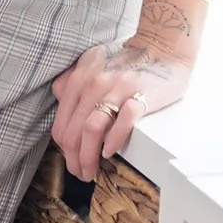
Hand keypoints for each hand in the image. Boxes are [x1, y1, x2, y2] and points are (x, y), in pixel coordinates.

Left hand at [50, 37, 191, 180]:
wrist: (162, 48)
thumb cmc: (127, 62)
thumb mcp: (93, 64)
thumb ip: (73, 81)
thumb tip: (59, 97)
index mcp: (80, 78)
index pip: (61, 124)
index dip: (64, 150)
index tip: (72, 162)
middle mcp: (95, 82)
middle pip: (73, 131)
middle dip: (74, 160)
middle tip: (82, 174)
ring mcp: (117, 88)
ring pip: (92, 129)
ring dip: (88, 158)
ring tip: (92, 171)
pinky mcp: (140, 95)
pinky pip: (122, 121)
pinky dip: (113, 141)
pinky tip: (110, 152)